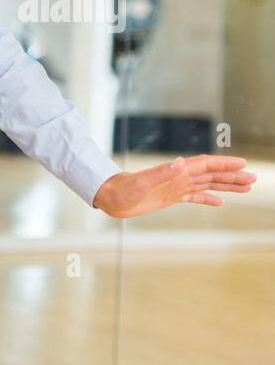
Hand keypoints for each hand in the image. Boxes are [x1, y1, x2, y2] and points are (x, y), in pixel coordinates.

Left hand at [92, 155, 255, 217]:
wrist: (110, 197)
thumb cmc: (124, 189)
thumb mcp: (142, 182)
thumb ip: (161, 173)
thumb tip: (179, 163)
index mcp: (176, 172)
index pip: (206, 165)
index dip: (224, 164)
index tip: (243, 165)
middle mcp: (179, 177)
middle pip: (211, 175)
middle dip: (232, 176)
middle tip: (253, 179)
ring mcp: (175, 187)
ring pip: (207, 185)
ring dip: (225, 186)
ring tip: (246, 188)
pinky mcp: (170, 198)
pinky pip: (194, 197)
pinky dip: (208, 199)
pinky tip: (220, 202)